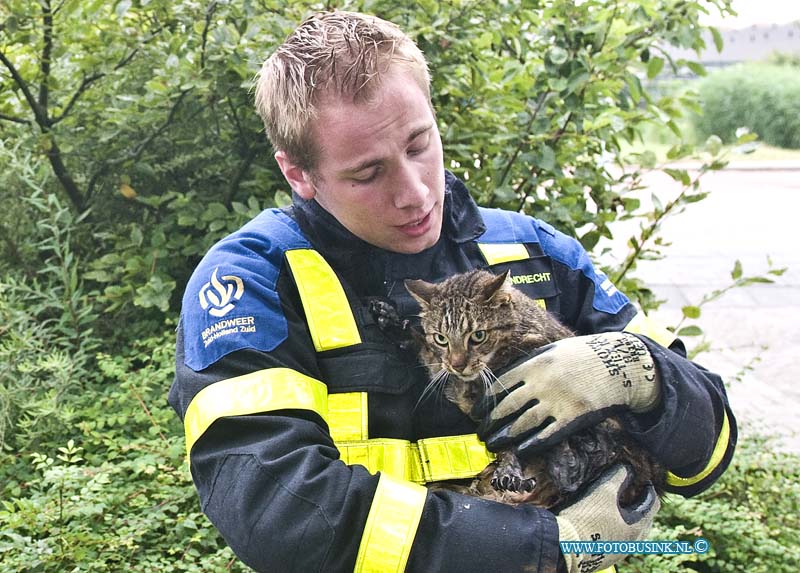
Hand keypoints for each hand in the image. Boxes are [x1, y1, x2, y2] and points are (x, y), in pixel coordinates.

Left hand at [476, 332, 659, 455]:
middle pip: (507, 408)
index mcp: (533, 363)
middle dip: (489, 423)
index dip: (485, 403)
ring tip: (492, 444)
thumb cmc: (581, 356)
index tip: (476, 413)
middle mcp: (541, 383)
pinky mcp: (573, 417)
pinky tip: (519, 451)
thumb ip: (528, 364)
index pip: (500, 386)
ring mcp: (557, 401)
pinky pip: (547, 435)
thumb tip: (503, 382)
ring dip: (504, 437)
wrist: (618, 362)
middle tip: (480, 433)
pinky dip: (531, 445)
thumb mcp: (551, 350)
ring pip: (522, 424)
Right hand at [555, 464, 659, 572]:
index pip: (652, 504)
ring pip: (631, 533)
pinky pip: (617, 541)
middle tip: (631, 492)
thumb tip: (626, 467)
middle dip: (640, 505)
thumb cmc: (585, 518)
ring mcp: (618, 552)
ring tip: (617, 507)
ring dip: (628, 519)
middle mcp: (631, 543)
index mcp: (636, 527)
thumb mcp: (603, 490)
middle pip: (645, 521)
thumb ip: (618, 475)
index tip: (642, 480)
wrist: (563, 546)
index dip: (648, 489)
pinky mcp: (604, 558)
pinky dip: (616, 530)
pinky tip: (604, 523)